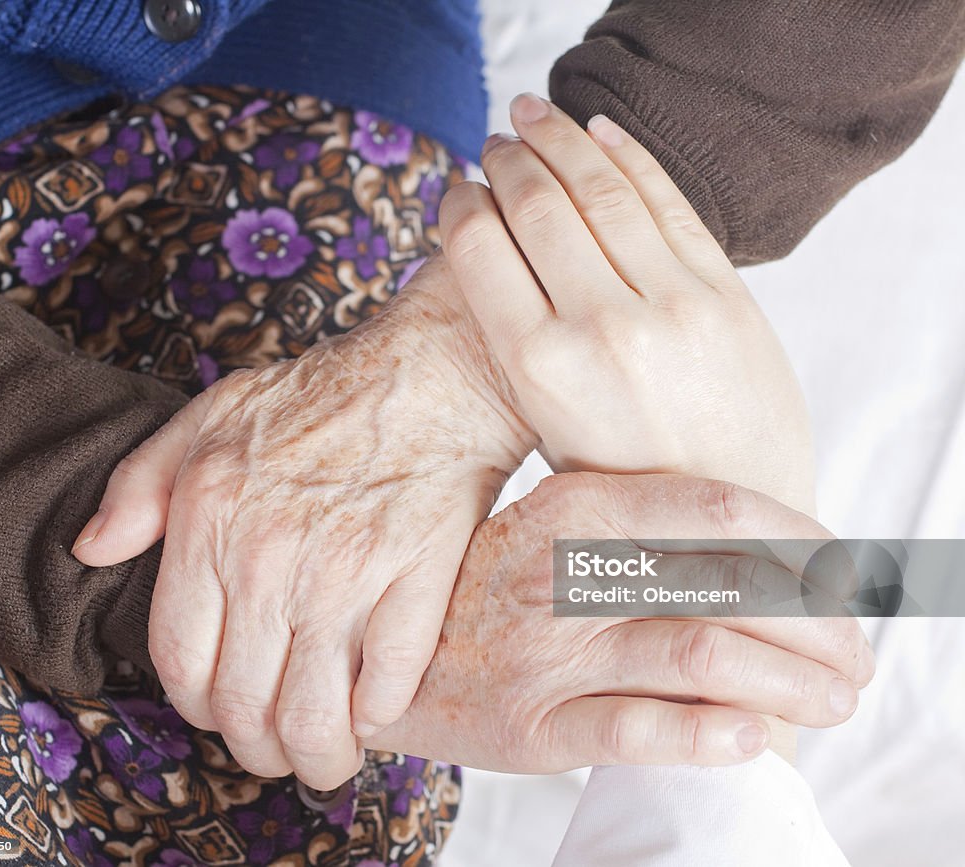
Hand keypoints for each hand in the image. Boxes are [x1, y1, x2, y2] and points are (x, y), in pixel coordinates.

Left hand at [72, 257, 534, 788]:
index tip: (225, 713)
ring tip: (328, 754)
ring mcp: (345, 573)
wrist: (428, 375)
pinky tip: (376, 709)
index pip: (182, 663)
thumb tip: (93, 551)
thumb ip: (138, 485)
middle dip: (259, 749)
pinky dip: (379, 715)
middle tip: (279, 748)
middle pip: (244, 705)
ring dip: (319, 754)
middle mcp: (269, 559)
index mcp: (210, 523)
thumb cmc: (322, 395)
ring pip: (314, 713)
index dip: (200, 708)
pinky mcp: (414, 578)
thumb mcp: (208, 415)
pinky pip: (388, 683)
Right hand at [367, 473, 873, 770]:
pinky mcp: (531, 724)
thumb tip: (762, 548)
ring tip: (833, 704)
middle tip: (855, 658)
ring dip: (789, 685)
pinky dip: (707, 735)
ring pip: (698, 655)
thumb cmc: (493, 588)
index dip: (799, 541)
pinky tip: (751, 739)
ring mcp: (547, 650)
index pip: (714, 509)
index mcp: (575, 509)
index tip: (844, 574)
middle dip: (817, 626)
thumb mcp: (553, 528)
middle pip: (725, 586)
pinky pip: (636, 729)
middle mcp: (564, 572)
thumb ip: (639, 527)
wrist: (390, 657)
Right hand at [439, 94, 814, 513]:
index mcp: (541, 370)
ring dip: (559, 140)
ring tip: (533, 115)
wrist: (735, 517)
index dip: (462, 204)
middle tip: (494, 143)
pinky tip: (600, 132)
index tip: (457, 190)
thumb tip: (493, 258)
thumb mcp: (549, 432)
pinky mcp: (726, 292)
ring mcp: (673, 303)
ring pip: (601, 192)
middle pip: (538, 207)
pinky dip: (630, 156)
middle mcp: (602, 327)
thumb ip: (518, 349)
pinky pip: (669, 202)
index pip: (481, 249)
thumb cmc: (628, 486)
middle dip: (508, 161)